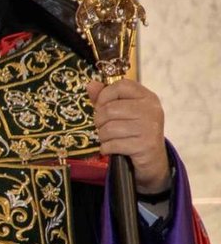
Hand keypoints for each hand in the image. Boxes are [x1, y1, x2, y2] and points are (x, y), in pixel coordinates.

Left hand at [87, 78, 169, 192]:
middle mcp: (151, 110)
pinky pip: (113, 144)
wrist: (152, 159)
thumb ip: (106, 98)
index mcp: (147, 97)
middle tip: (103, 127)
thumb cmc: (134, 132)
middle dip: (99, 121)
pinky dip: (106, 148)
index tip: (101, 106)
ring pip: (109, 128)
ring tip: (109, 138)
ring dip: (102, 136)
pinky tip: (112, 148)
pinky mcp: (145, 145)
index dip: (105, 95)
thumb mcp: (123, 112)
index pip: (121, 85)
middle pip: (110, 109)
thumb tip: (91, 84)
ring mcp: (150, 127)